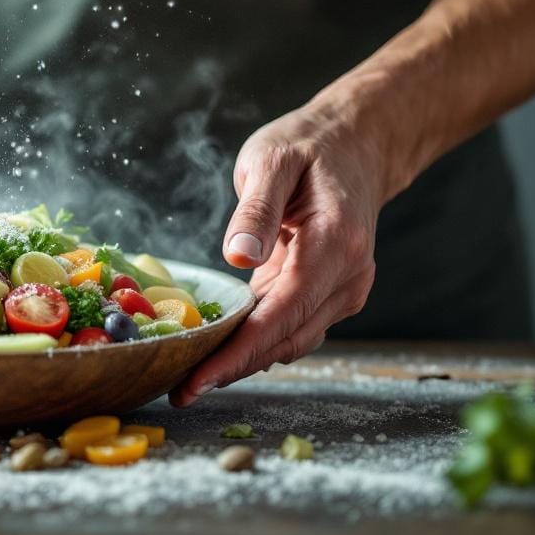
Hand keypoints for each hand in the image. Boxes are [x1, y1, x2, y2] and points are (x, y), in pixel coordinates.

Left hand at [171, 104, 381, 405]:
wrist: (356, 144)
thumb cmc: (307, 146)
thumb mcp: (272, 160)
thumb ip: (255, 210)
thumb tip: (238, 257)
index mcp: (336, 244)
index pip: (283, 313)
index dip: (239, 352)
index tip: (197, 378)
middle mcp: (350, 276)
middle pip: (286, 338)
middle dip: (233, 368)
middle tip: (178, 390)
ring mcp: (345, 289)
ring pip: (291, 341)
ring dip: (244, 362)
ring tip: (190, 377)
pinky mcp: (332, 293)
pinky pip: (292, 327)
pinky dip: (258, 343)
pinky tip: (219, 351)